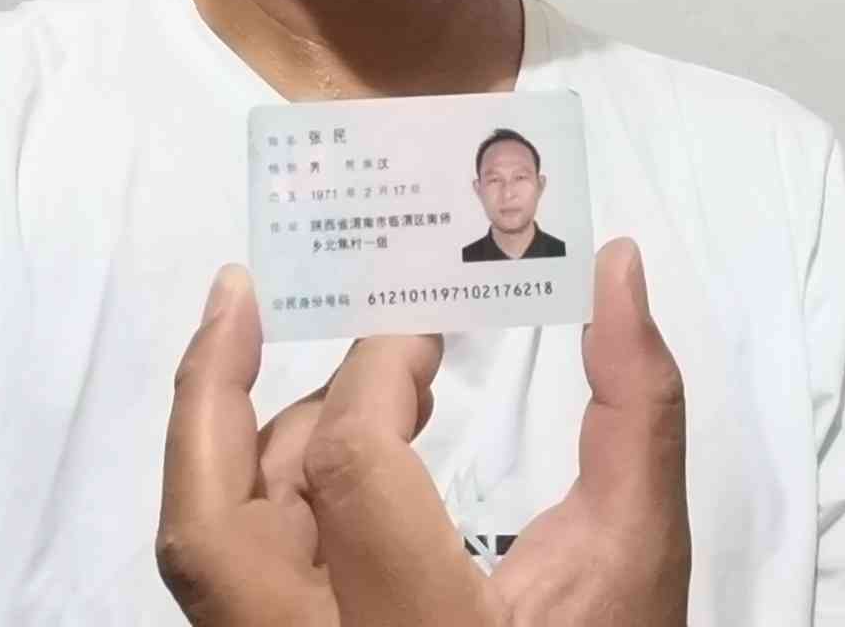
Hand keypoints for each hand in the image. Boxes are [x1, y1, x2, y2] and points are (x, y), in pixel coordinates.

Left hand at [156, 239, 689, 625]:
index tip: (420, 325)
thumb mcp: (636, 560)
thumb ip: (634, 410)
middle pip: (208, 531)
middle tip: (244, 294)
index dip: (376, 370)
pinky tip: (329, 459)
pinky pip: (230, 578)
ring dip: (252, 442)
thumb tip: (617, 265)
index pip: (351, 470)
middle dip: (209, 392)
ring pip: (209, 551)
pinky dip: (261, 500)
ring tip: (349, 389)